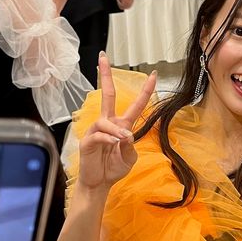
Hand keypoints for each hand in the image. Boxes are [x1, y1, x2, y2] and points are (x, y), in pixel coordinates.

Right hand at [78, 53, 156, 190]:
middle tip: (103, 56)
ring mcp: (97, 130)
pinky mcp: (87, 141)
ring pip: (105, 120)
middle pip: (108, 94)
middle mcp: (109, 123)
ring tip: (122, 141)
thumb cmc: (114, 169)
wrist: (100, 183)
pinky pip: (98, 134)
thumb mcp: (129, 158)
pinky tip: (113, 144)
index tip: (154, 74)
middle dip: (105, 75)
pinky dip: (108, 138)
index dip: (146, 89)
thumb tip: (126, 135)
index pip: (136, 104)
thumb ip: (130, 146)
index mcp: (122, 125)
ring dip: (116, 130)